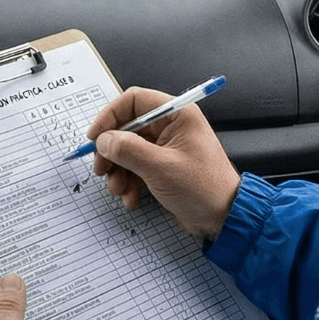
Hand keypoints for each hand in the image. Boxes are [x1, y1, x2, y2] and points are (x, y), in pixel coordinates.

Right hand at [88, 87, 240, 242]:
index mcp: (177, 115)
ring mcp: (166, 148)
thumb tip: (103, 140)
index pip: (133, 101)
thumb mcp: (161, 168)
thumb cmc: (204, 189)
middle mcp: (170, 127)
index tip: (95, 137)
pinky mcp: (162, 168)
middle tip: (101, 170)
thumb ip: (128, 150)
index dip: (110, 117)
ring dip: (118, 172)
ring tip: (119, 190)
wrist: (224, 218)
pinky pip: (135, 168)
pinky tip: (131, 198)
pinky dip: (128, 183)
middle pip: (126, 129)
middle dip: (111, 152)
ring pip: (127, 151)